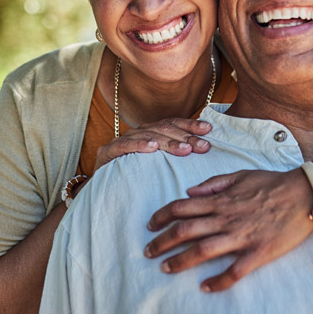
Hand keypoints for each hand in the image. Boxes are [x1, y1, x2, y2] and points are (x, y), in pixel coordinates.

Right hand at [94, 118, 211, 171]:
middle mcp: (138, 132)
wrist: (104, 190)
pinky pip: (125, 146)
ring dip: (168, 142)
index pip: (173, 123)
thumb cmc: (136, 177)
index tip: (208, 129)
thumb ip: (176, 154)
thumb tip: (204, 149)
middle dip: (186, 136)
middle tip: (203, 146)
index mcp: (150, 132)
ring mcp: (121, 140)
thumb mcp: (159, 164)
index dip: (190, 125)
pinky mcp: (107, 152)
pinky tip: (152, 148)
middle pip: (164, 129)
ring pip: (148, 136)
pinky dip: (139, 145)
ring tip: (185, 149)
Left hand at [144, 168, 312, 291]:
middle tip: (148, 252)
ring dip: (180, 261)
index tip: (150, 225)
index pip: (182, 207)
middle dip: (162, 242)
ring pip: (203, 251)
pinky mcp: (258, 252)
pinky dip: (218, 281)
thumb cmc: (272, 183)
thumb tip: (189, 192)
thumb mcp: (240, 175)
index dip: (162, 216)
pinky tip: (205, 287)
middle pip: (185, 230)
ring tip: (165, 268)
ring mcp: (241, 236)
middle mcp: (226, 218)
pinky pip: (234, 271)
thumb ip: (213, 184)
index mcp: (221, 200)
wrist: (304, 194)